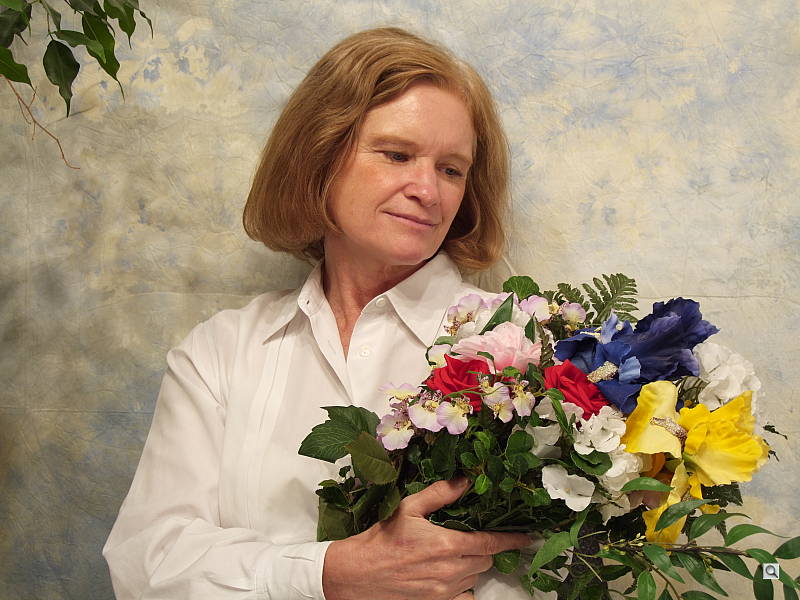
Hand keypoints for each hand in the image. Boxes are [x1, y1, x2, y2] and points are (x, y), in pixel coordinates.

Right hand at [322, 478, 528, 599]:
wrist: (357, 575)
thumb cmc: (382, 539)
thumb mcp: (409, 507)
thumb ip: (440, 493)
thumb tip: (466, 481)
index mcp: (446, 544)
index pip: (491, 543)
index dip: (511, 539)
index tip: (527, 536)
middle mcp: (450, 572)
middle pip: (486, 561)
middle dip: (484, 549)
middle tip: (470, 538)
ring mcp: (444, 593)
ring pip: (475, 579)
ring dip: (472, 566)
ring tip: (454, 555)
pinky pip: (464, 598)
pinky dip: (463, 587)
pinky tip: (449, 576)